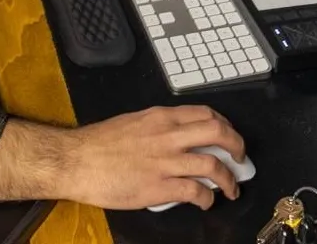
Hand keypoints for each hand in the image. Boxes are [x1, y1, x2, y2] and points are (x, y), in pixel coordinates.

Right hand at [65, 106, 247, 209]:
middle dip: (237, 146)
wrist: (76, 161)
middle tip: (240, 158)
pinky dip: (207, 198)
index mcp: (161, 118)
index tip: (229, 136)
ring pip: (213, 165)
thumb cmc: (98, 144)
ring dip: (229, 179)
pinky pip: (196, 191)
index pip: (206, 114)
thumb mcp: (133, 122)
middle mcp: (168, 136)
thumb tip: (175, 136)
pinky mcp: (159, 187)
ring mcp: (165, 161)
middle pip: (218, 133)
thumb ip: (157, 127)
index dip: (225, 125)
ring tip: (231, 189)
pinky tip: (206, 202)